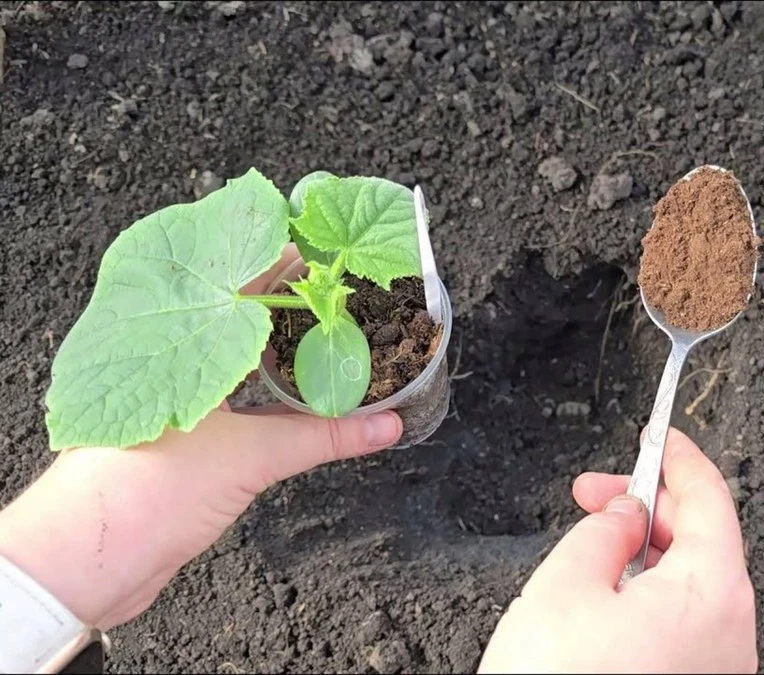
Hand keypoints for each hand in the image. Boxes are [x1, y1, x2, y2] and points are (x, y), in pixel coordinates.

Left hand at [0, 245, 404, 630]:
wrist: (88, 559)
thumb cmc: (143, 490)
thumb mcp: (249, 455)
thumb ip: (323, 435)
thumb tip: (385, 423)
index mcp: (184, 347)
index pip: (243, 284)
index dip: (285, 265)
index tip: (331, 253)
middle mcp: (182, 367)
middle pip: (248, 323)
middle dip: (298, 310)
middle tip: (349, 298)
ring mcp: (186, 406)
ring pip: (248, 366)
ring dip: (291, 357)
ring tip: (340, 343)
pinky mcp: (192, 445)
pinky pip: (248, 410)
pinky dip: (282, 404)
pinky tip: (310, 404)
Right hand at [479, 427, 756, 673]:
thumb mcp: (563, 587)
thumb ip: (601, 531)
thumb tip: (625, 510)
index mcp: (712, 592)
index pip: (710, 498)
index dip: (679, 457)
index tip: (657, 434)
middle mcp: (732, 634)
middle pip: (705, 541)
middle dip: (649, 508)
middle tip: (592, 494)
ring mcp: (720, 670)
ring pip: (693, 586)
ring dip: (647, 554)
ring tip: (590, 550)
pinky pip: (686, 626)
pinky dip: (652, 597)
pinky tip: (607, 600)